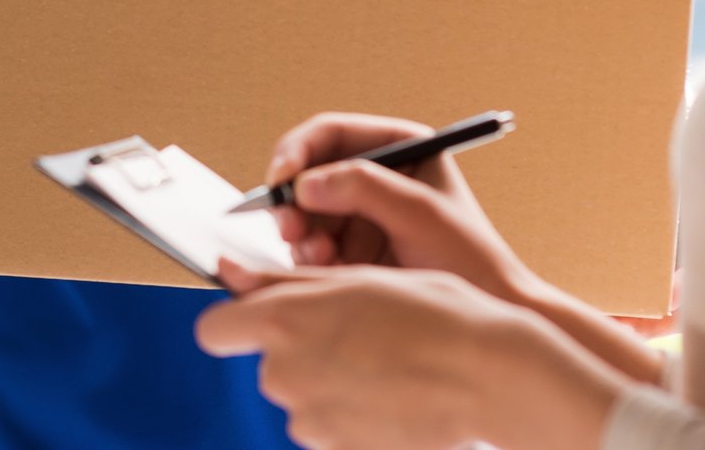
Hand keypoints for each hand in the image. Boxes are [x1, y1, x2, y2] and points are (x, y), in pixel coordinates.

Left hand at [196, 263, 619, 449]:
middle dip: (299, 349)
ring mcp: (310, 417)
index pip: (214, 329)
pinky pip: (327, 426)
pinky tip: (388, 393)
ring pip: (300, 395)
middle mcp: (285, 371)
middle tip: (355, 331)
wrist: (490, 376)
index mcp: (283, 319)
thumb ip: (282, 281)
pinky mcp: (336, 448)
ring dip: (327, 381)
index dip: (237, 322)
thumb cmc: (433, 314)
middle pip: (267, 363)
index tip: (261, 318)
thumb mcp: (355, 278)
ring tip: (382, 362)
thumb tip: (230, 273)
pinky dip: (348, 412)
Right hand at [264, 113, 531, 302]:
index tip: (281, 178)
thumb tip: (303, 183)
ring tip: (319, 257)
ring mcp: (362, 214)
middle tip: (289, 229)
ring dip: (302, 234)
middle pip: (309, 172)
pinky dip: (310, 259)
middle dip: (293, 200)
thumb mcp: (420, 215)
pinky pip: (311, 246)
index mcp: (401, 147)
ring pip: (305, 212)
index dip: (298, 150)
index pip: (332, 133)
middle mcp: (376, 175)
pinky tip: (329, 272)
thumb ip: (364, 188)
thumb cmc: (470, 259)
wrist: (487, 319)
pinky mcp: (352, 251)